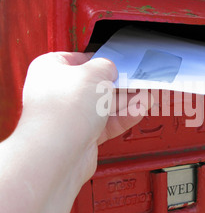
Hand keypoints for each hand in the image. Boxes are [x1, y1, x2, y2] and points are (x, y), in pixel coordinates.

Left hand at [20, 51, 151, 184]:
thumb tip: (110, 69)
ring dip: (126, 102)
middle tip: (136, 82)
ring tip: (145, 97)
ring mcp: (69, 118)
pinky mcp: (81, 138)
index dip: (100, 61)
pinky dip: (122, 118)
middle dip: (119, 85)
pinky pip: (106, 125)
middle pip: (94, 86)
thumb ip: (106, 66)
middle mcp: (57, 94)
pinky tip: (137, 112)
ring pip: (102, 107)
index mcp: (50, 70)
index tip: (117, 64)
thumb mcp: (94, 73)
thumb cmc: (65, 111)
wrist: (58, 152)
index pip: (78, 60)